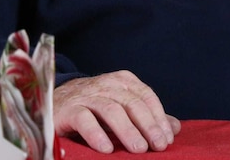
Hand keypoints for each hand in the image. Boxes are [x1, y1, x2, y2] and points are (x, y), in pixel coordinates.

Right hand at [53, 70, 180, 153]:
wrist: (54, 103)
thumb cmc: (94, 109)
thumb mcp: (123, 110)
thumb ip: (148, 118)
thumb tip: (175, 128)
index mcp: (123, 81)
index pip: (146, 97)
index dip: (159, 118)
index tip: (167, 139)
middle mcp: (107, 84)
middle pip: (133, 103)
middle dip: (148, 126)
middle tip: (158, 146)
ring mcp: (87, 95)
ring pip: (112, 110)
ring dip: (127, 131)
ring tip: (139, 149)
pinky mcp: (68, 109)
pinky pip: (84, 119)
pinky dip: (96, 134)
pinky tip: (106, 149)